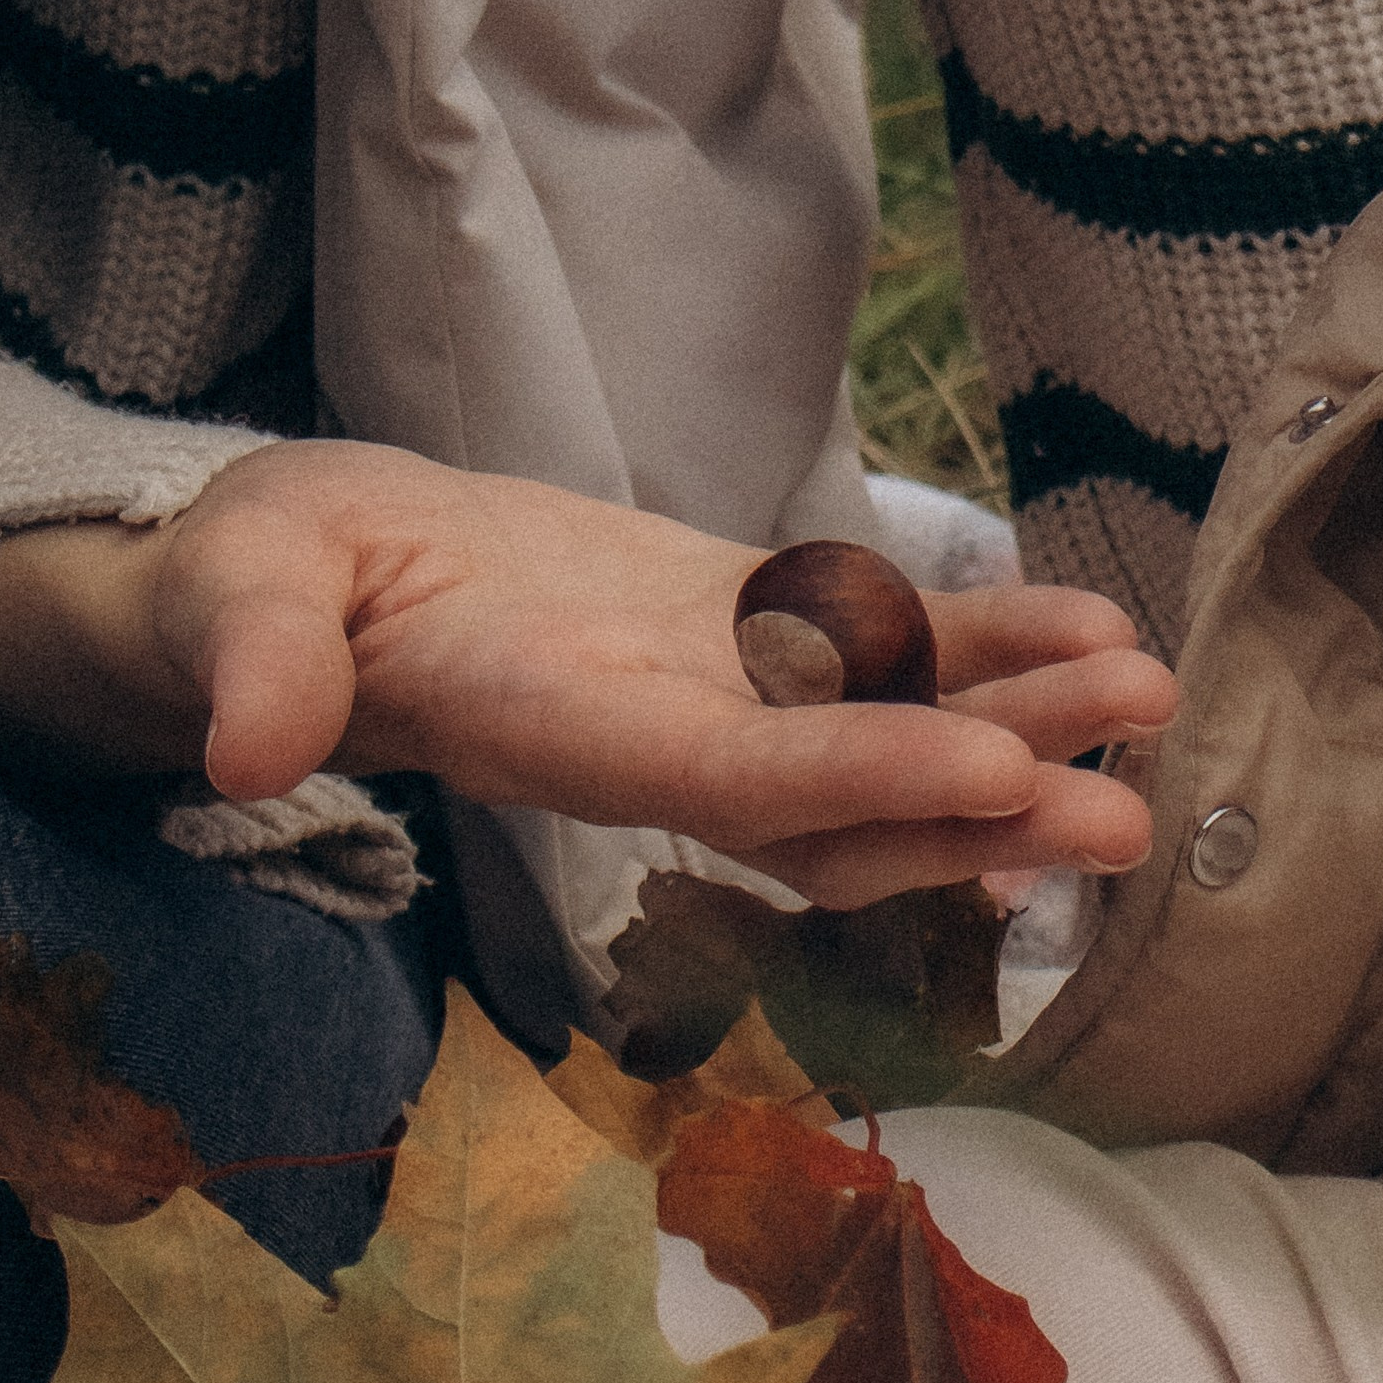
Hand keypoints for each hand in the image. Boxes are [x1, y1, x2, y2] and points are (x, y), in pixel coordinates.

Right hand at [0, 442, 1179, 906]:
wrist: (309, 576)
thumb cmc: (256, 585)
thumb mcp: (234, 597)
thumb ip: (253, 664)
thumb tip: (241, 739)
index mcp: (552, 737)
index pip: (725, 780)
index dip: (859, 778)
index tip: (993, 775)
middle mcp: (656, 742)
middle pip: (844, 798)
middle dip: (984, 805)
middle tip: (1129, 806)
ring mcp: (710, 690)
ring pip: (887, 726)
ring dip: (1023, 720)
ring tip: (1149, 696)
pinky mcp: (736, 628)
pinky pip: (880, 645)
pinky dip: (984, 638)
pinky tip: (1091, 622)